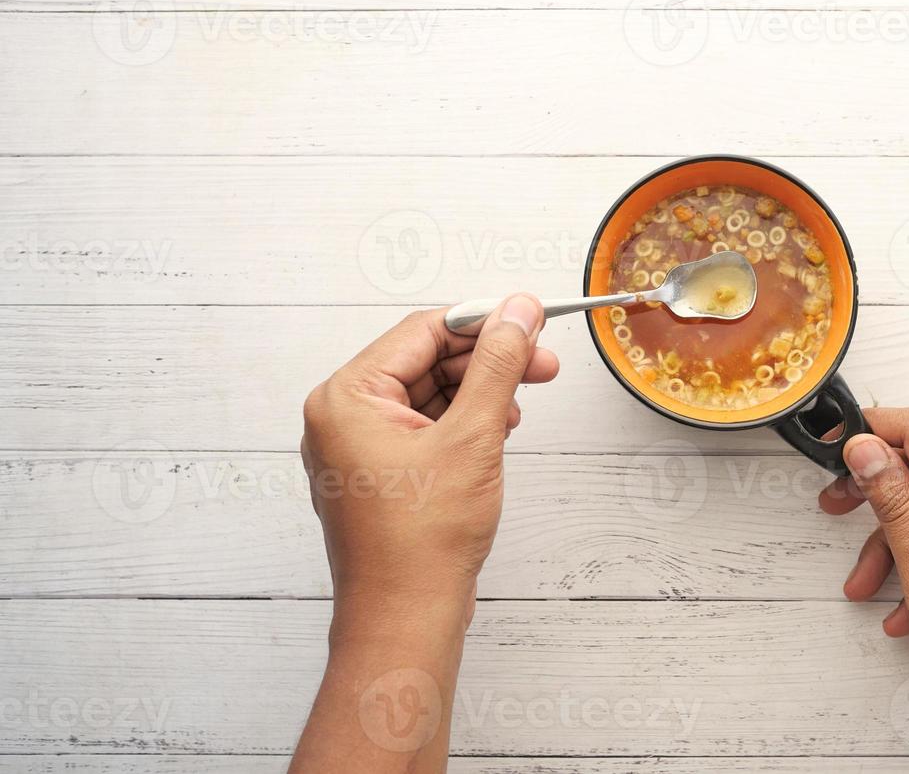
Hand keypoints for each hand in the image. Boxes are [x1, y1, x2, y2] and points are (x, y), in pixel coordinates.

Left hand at [300, 295, 557, 623]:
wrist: (405, 619)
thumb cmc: (421, 544)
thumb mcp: (473, 438)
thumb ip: (497, 366)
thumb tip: (517, 312)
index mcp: (346, 398)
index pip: (421, 331)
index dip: (482, 322)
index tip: (529, 318)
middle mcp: (342, 418)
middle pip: (425, 359)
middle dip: (486, 360)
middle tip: (541, 360)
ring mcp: (358, 448)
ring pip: (429, 393)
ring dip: (479, 392)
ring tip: (520, 404)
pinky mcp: (380, 474)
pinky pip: (425, 426)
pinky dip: (464, 423)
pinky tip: (498, 430)